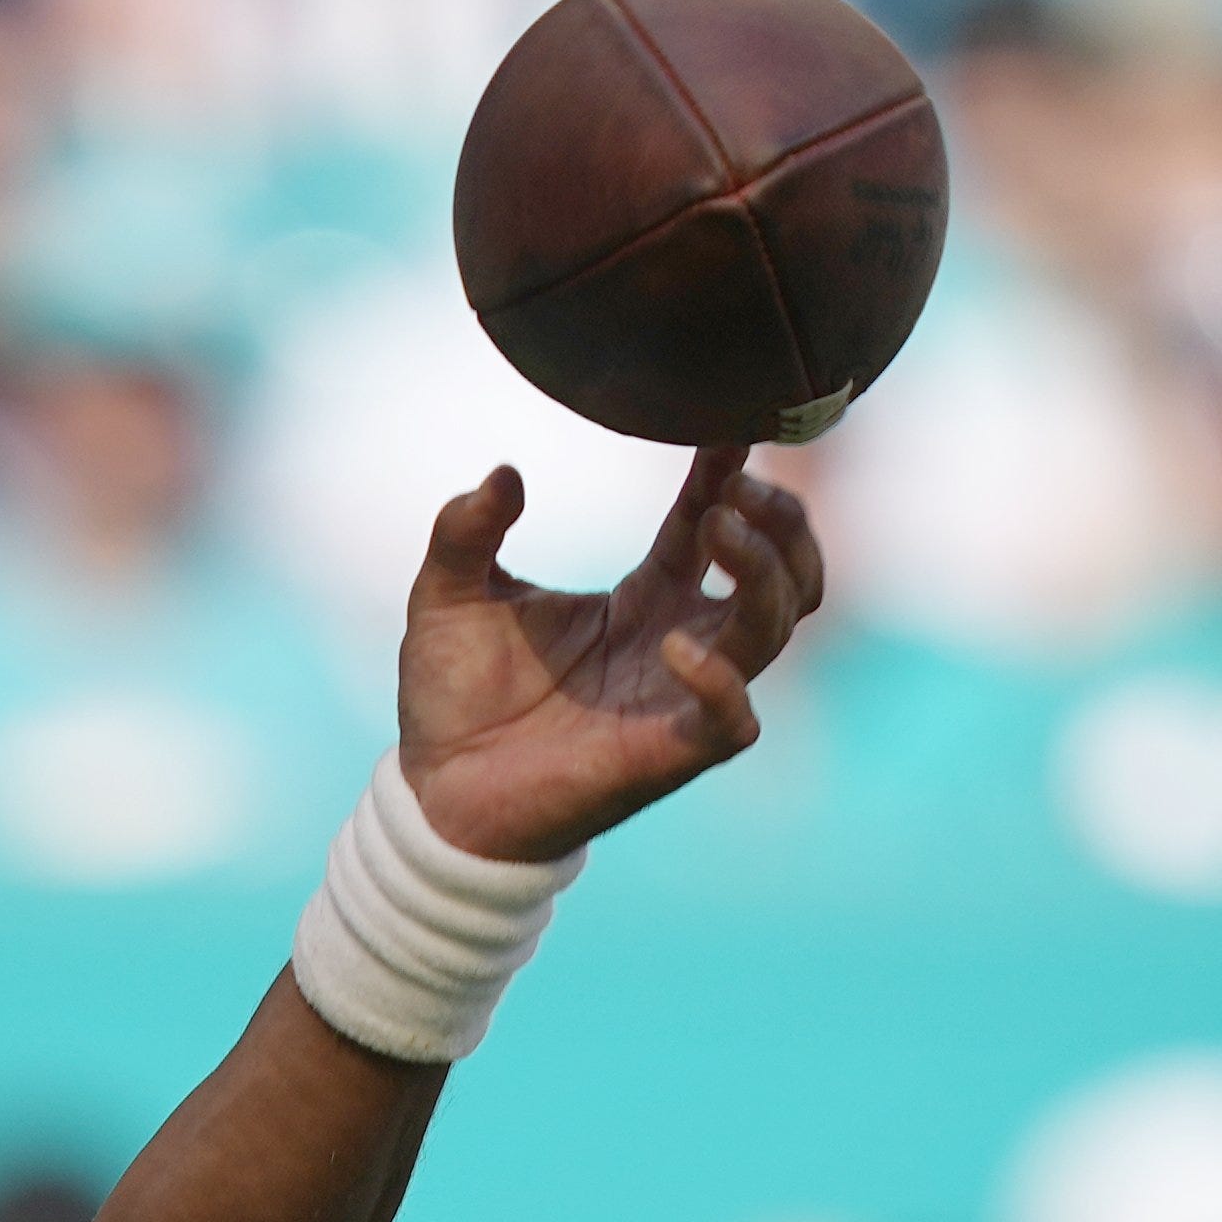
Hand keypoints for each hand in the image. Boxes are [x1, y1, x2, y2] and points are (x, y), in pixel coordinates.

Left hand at [394, 444, 821, 862]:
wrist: (435, 792)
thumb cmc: (452, 696)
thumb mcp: (447, 593)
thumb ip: (465, 528)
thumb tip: (502, 473)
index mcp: (646, 596)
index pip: (715, 524)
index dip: (730, 475)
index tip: (725, 430)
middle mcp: (680, 639)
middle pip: (786, 574)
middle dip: (779, 522)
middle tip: (737, 489)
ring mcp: (682, 696)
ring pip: (777, 627)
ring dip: (764, 572)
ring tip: (716, 529)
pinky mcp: (669, 753)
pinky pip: (733, 718)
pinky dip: (720, 680)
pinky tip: (674, 643)